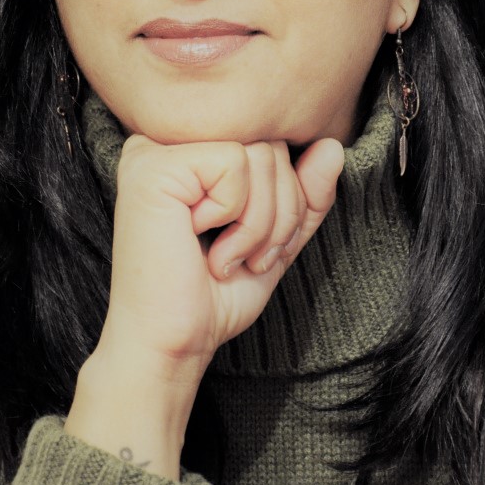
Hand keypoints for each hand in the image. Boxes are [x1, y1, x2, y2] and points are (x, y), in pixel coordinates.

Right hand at [65, 134, 342, 477]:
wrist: (171, 344)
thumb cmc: (213, 296)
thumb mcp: (276, 239)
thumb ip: (304, 193)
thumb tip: (330, 145)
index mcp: (190, 152)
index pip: (272, 144)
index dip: (289, 198)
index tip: (260, 250)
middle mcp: (168, 141)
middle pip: (271, 144)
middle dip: (282, 211)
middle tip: (248, 259)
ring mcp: (156, 148)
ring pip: (260, 153)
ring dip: (261, 221)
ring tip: (225, 257)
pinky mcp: (154, 165)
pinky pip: (235, 162)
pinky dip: (237, 215)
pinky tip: (199, 242)